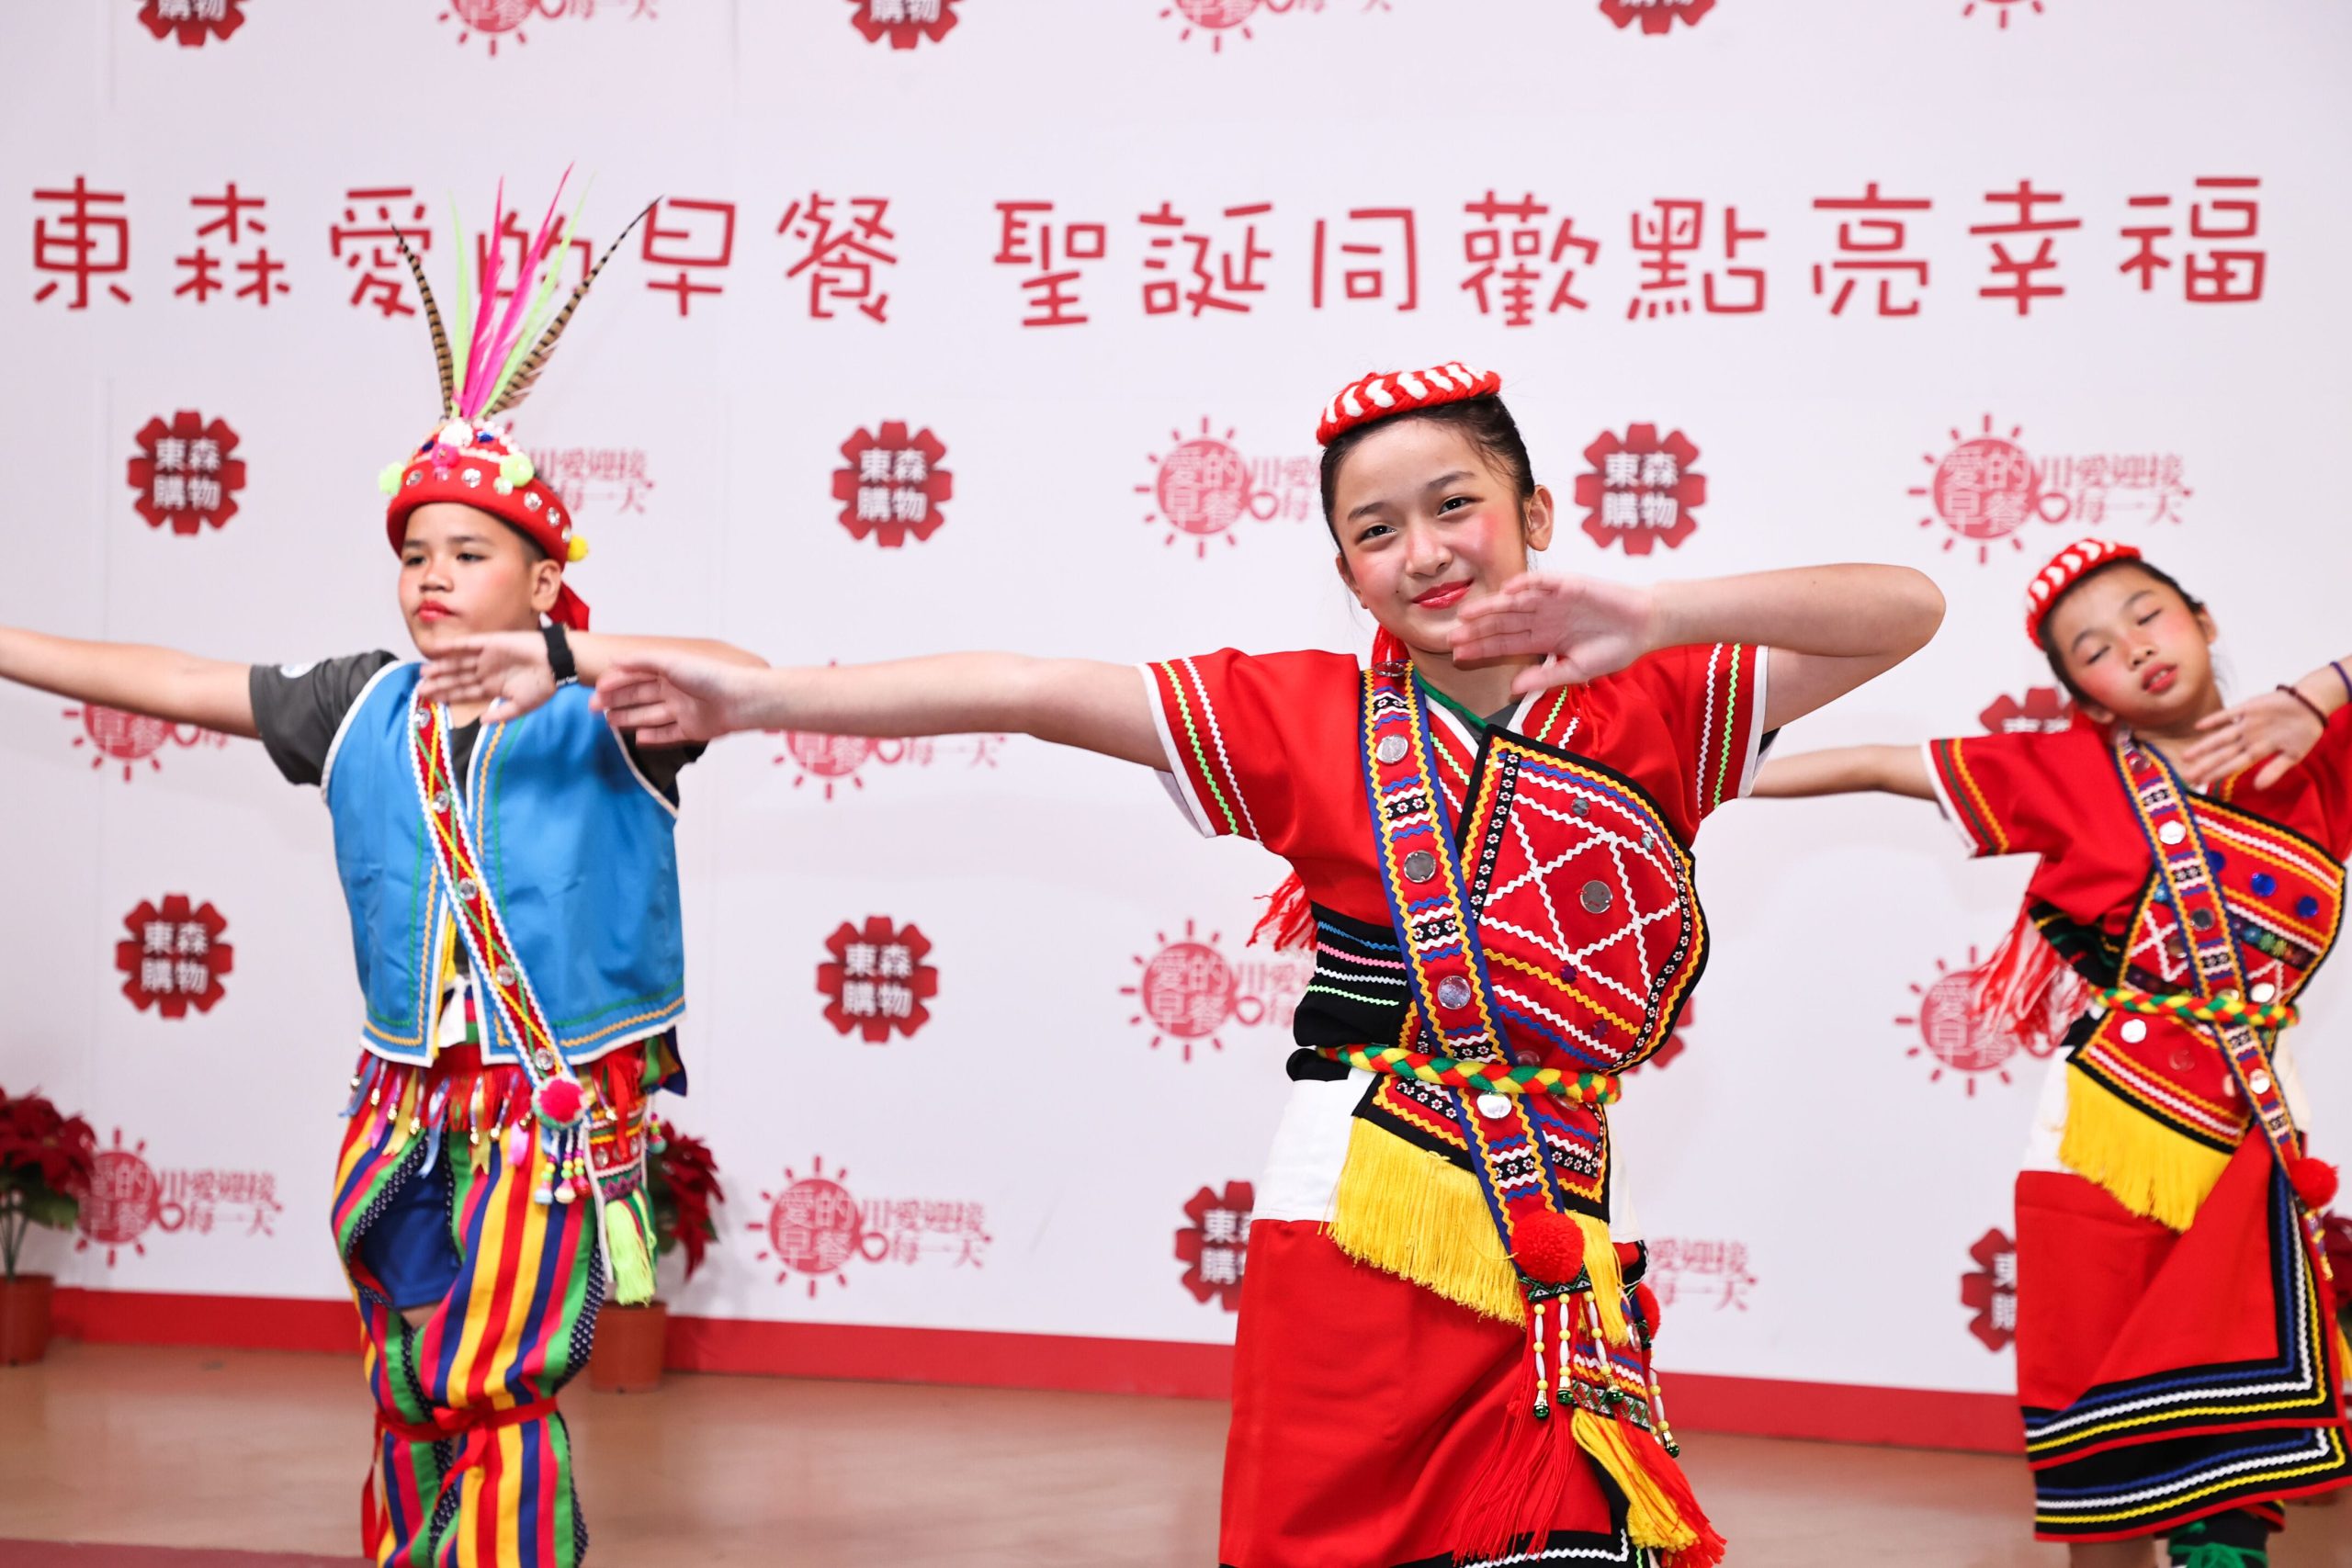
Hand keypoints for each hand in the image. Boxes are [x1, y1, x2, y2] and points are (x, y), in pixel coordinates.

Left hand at [417, 631, 557, 723]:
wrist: (556, 663)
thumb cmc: (543, 686)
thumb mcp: (522, 706)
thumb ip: (501, 715)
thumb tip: (481, 722)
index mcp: (493, 688)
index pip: (464, 693)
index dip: (447, 696)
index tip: (430, 700)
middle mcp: (486, 672)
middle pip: (457, 678)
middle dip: (439, 683)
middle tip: (419, 688)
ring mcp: (487, 656)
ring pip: (458, 663)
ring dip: (441, 667)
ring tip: (423, 672)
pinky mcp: (491, 642)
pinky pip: (468, 644)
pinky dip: (452, 646)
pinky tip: (437, 650)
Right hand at [592, 652, 768, 744]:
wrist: (739, 700)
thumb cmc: (707, 676)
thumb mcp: (670, 662)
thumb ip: (641, 662)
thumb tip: (614, 661)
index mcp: (669, 672)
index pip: (636, 677)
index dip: (616, 683)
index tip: (597, 691)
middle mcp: (675, 691)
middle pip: (639, 697)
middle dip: (617, 701)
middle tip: (594, 709)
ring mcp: (683, 711)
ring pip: (650, 716)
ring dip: (629, 718)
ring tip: (608, 723)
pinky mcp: (693, 730)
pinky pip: (669, 735)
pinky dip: (653, 737)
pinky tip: (637, 739)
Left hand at [1448, 573, 1656, 694]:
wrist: (1644, 626)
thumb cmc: (1613, 649)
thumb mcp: (1577, 670)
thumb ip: (1545, 677)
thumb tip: (1513, 688)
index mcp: (1542, 639)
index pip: (1505, 644)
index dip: (1481, 648)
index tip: (1457, 656)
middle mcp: (1542, 618)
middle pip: (1503, 624)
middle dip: (1477, 630)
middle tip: (1449, 637)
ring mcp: (1553, 600)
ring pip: (1515, 603)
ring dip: (1492, 608)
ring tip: (1468, 614)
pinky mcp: (1569, 584)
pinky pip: (1542, 583)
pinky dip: (1526, 585)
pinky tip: (1508, 590)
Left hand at [2180, 689, 2326, 789]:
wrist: (2311, 706)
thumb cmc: (2303, 732)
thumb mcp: (2293, 756)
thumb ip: (2274, 770)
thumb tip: (2258, 788)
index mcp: (2257, 751)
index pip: (2232, 766)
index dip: (2216, 775)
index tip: (2200, 784)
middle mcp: (2247, 739)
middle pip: (2222, 755)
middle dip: (2204, 766)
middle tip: (2186, 777)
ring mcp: (2246, 724)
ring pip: (2221, 738)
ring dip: (2204, 746)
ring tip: (2186, 757)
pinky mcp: (2249, 708)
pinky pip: (2229, 714)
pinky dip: (2215, 720)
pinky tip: (2199, 726)